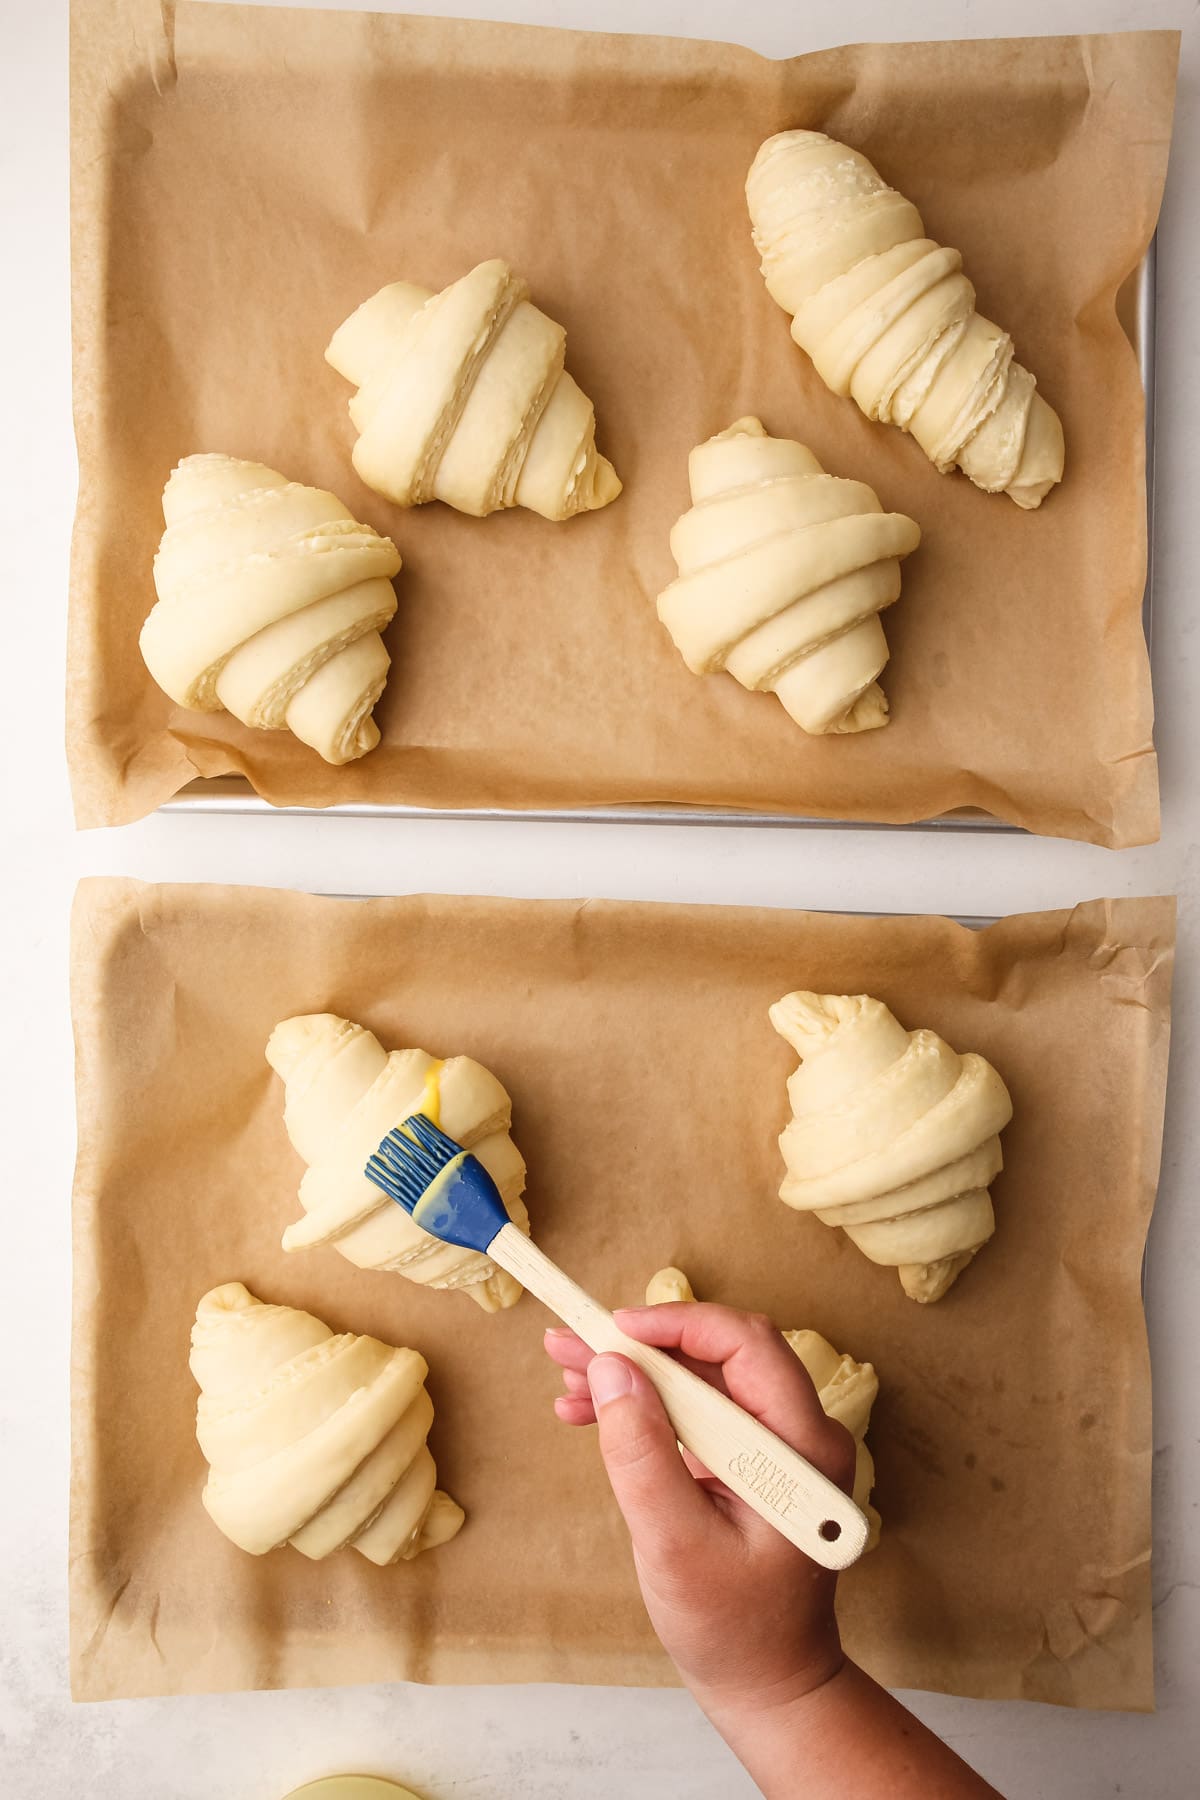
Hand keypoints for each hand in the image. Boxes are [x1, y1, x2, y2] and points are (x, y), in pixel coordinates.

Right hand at [544, 1303, 855, 1719]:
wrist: (766, 1683)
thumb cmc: (733, 1628)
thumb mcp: (675, 1544)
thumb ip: (641, 1455)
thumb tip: (612, 1370)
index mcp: (801, 1448)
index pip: (747, 1346)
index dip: (679, 1325)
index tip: (615, 1329)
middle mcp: (797, 1435)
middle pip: (718, 1356)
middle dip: (641, 1347)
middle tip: (571, 1345)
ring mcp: (773, 1448)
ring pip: (700, 1380)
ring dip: (634, 1375)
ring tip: (567, 1375)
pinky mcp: (747, 1461)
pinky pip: (696, 1412)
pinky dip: (645, 1408)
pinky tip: (591, 1412)